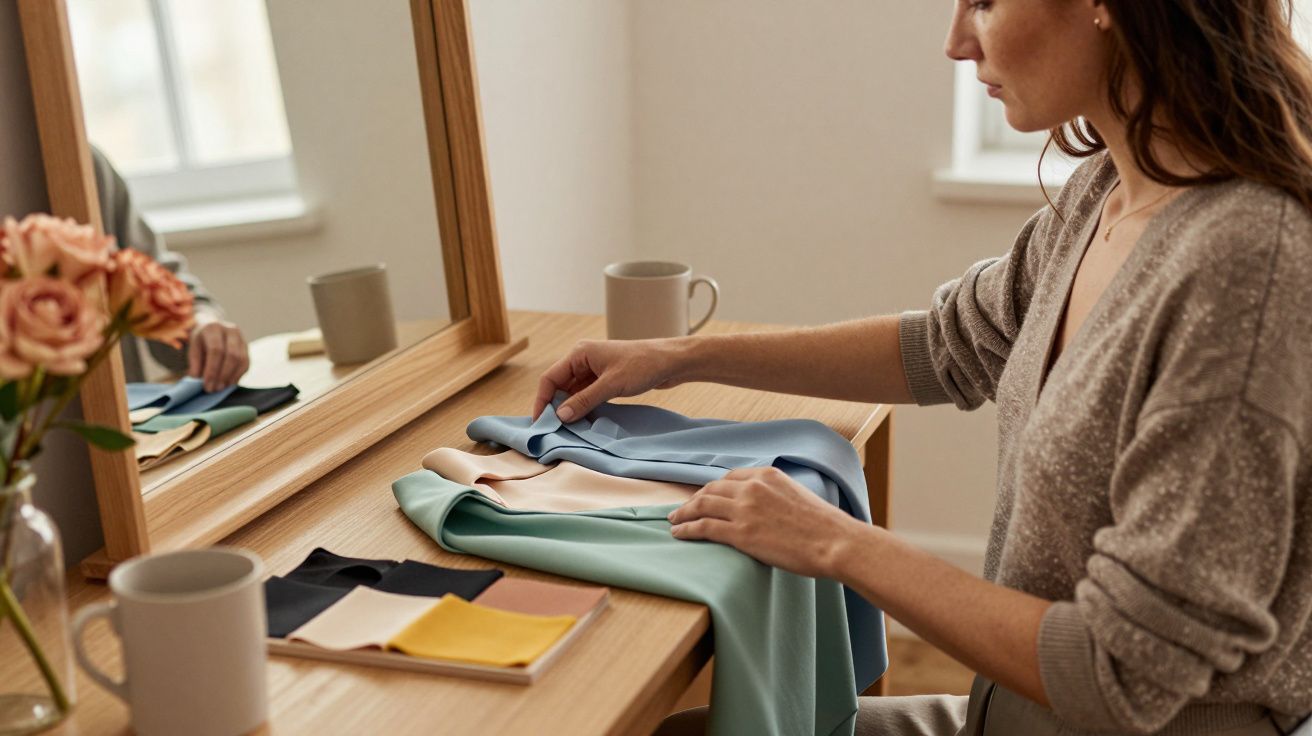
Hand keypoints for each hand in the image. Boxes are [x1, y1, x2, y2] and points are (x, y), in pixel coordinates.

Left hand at [186, 314, 248, 392]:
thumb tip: (198, 382)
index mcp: (213, 328)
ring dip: (232, 377)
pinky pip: (246, 363)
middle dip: (223, 375)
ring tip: (221, 388)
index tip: (206, 385)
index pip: (216, 350)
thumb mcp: (193, 348)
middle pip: (231, 355)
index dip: (212, 370)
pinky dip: (238, 375)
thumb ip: (195, 364)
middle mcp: (230, 330)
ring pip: (241, 360)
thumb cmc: (200, 341)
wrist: (211, 327)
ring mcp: (241, 338)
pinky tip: (229, 383)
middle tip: (214, 389)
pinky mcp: (247, 347)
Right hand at [533, 338, 688, 421]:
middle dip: (554, 406)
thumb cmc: (643, 365)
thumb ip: (585, 400)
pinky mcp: (605, 379)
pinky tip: (582, 422)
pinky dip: (583, 407)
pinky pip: (586, 395)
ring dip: (569, 409)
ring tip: (565, 430)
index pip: (550, 378)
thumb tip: (560, 415)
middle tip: (551, 430)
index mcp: (580, 353)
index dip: (542, 400)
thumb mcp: (612, 384)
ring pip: (573, 392)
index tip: (540, 422)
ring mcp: (595, 370)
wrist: (671, 361)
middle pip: (559, 386)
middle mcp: (583, 360)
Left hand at [667, 467, 866, 578]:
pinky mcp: (741, 533)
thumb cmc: (824, 526)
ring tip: (674, 520)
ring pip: (702, 505)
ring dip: (684, 512)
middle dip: (694, 499)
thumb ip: (777, 496)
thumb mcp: (798, 496)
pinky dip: (687, 529)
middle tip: (682, 508)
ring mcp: (744, 509)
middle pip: (712, 489)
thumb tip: (768, 510)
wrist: (835, 541)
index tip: (704, 497)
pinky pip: (703, 527)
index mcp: (767, 475)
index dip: (713, 488)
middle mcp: (752, 487)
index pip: (730, 477)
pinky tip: (678, 533)